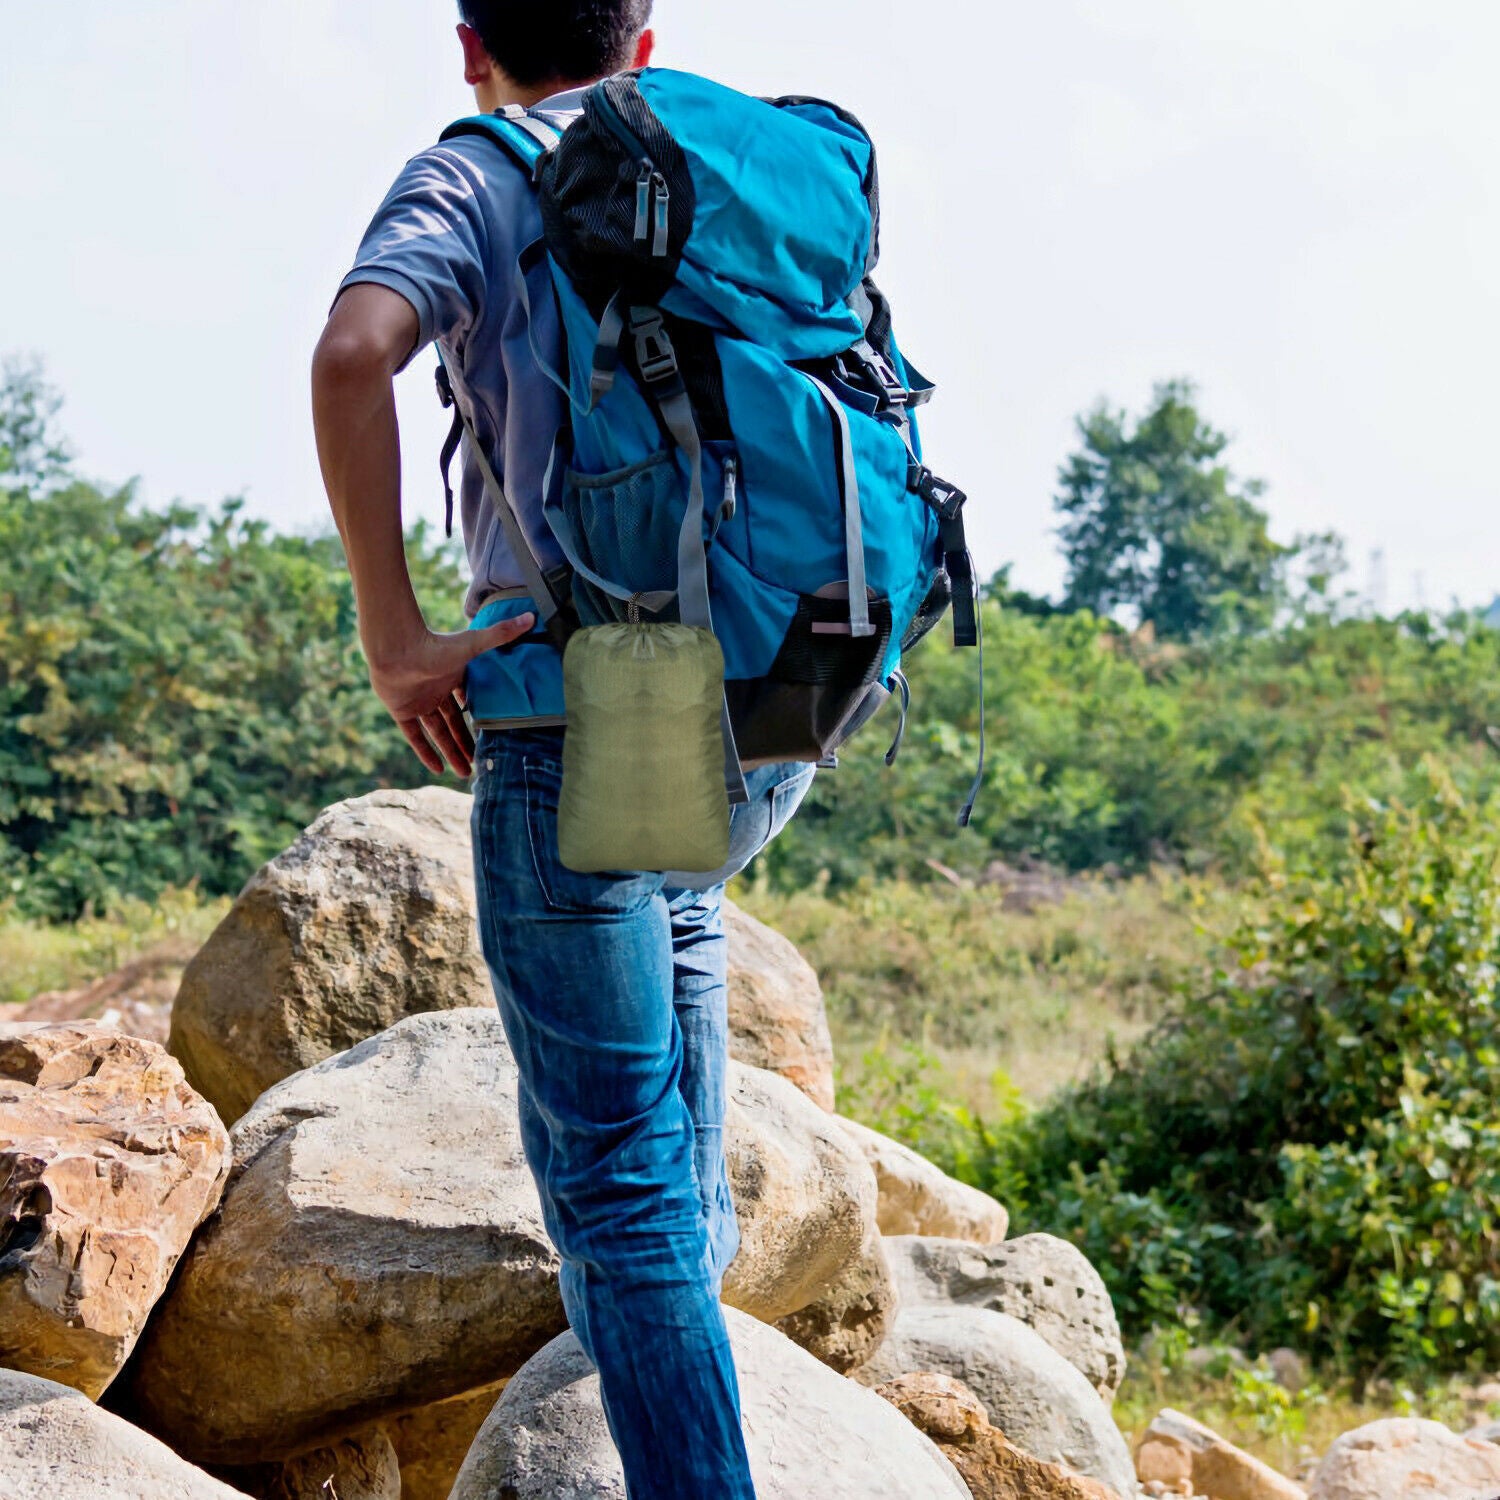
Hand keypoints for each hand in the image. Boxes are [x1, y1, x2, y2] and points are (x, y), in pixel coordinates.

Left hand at [367, 614, 535, 777]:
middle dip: (466, 743)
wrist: (395, 648)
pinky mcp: (401, 710)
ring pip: (438, 732)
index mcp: (453, 676)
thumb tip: (532, 616)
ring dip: (450, 751)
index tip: (491, 735)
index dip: (478, 717)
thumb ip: (502, 634)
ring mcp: (418, 702)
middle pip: (454, 723)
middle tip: (479, 765)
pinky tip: (437, 769)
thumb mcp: (474, 644)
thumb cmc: (435, 644)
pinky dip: (425, 751)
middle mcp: (436, 690)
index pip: (467, 702)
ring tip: (463, 773)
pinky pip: (414, 735)